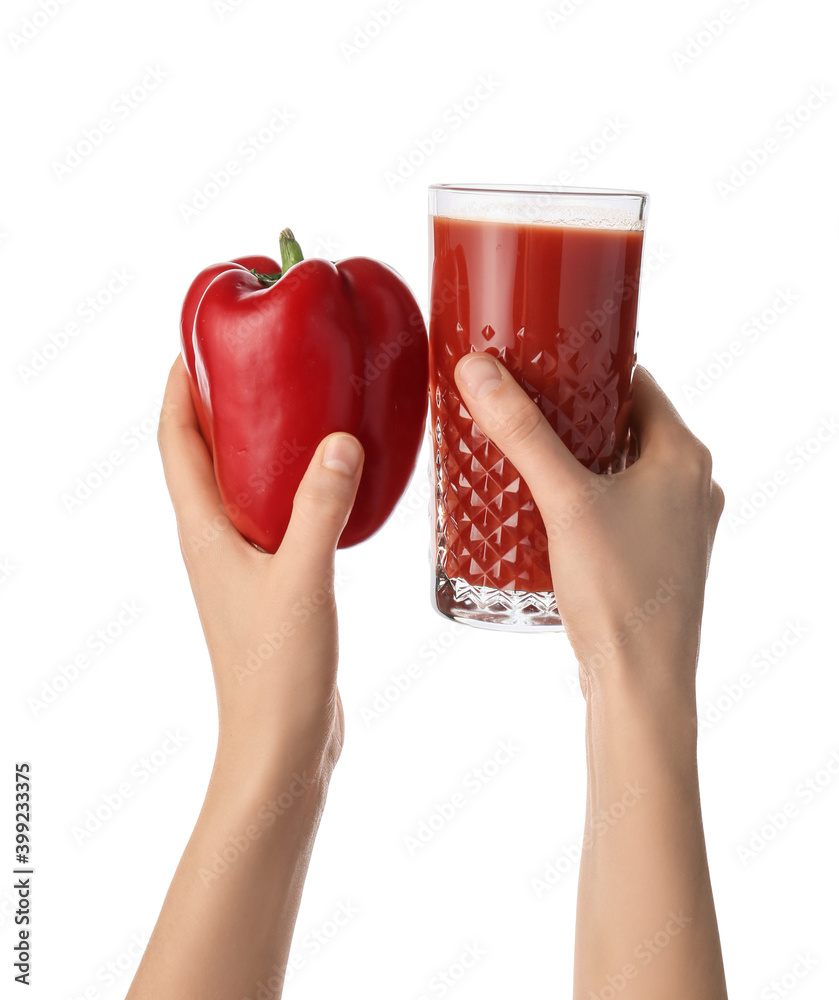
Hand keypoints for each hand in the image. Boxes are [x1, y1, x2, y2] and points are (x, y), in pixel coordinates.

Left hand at [157, 357, 363, 772]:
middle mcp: (214, 539)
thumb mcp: (302, 581)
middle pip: (204, 452)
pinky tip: (334, 477)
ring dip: (259, 439)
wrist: (281, 741)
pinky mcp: (272, 580)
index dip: (178, 386)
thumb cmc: (276, 670)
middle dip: (221, 400)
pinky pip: (276, 511)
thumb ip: (318, 509)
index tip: (199, 338)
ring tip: (302, 402)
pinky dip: (294, 481)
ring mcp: (242, 561)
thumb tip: (338, 439)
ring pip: (242, 482)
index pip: (176, 440)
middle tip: (264, 357)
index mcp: (204, 531)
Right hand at [453, 354, 723, 703]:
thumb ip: (523, 432)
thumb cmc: (619, 592)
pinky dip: (588, 498)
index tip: (541, 363)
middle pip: (627, 426)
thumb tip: (479, 370)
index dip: (587, 368)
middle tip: (521, 408)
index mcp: (684, 455)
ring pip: (623, 470)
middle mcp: (692, 485)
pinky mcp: (661, 559)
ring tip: (525, 455)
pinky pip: (622, 508)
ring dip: (580, 459)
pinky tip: (548, 510)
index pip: (637, 382)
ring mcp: (680, 526)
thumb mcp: (565, 500)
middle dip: (575, 416)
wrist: (642, 684)